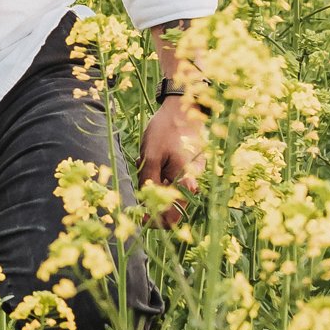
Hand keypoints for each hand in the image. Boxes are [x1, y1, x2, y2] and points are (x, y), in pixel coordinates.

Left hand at [138, 96, 204, 213]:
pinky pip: (171, 183)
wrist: (181, 109)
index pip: (174, 216)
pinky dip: (157, 178)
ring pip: (168, 195)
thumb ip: (150, 181)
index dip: (156, 220)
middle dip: (151, 202)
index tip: (140, 215)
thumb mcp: (151, 155)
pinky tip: (149, 162)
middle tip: (138, 187)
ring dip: (152, 188)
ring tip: (143, 167)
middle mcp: (191, 183)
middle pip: (171, 208)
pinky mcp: (186, 172)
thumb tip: (147, 206)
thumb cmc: (166, 130)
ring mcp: (190, 177)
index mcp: (185, 181)